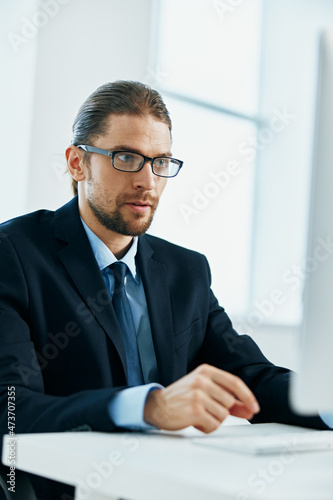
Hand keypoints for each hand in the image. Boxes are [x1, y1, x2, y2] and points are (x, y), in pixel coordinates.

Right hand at [144, 364, 259, 433]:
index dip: (247, 396)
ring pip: (223, 415)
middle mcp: (201, 380)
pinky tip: (195, 421)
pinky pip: (214, 425)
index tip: (254, 408)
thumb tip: (249, 408)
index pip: (235, 383)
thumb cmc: (182, 398)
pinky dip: (207, 427)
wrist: (157, 405)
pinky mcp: (194, 410)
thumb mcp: (204, 391)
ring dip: (214, 419)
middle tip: (206, 409)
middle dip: (222, 410)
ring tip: (199, 414)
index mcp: (206, 371)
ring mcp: (197, 395)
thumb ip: (228, 399)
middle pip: (230, 401)